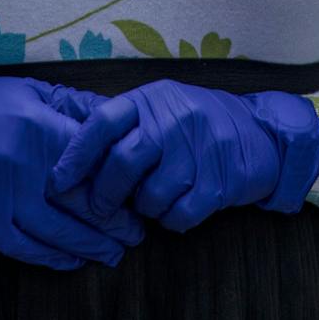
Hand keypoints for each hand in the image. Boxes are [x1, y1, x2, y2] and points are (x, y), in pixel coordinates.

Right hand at [0, 69, 144, 269]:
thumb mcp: (33, 90)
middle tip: (136, 234)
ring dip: (89, 247)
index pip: (91, 164)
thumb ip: (76, 106)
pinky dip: (50, 258)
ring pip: (55, 232)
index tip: (138, 196)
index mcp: (38, 126)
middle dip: (113, 224)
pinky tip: (72, 261)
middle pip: (79, 203)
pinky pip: (22, 247)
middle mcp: (20, 162)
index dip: (119, 185)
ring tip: (113, 254)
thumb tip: (121, 118)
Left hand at [46, 80, 318, 232]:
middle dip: (104, 195)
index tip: (57, 181)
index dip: (74, 155)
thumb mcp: (160, 107)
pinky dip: (171, 219)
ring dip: (144, 208)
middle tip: (100, 208)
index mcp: (152, 99)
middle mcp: (174, 120)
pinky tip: (177, 207)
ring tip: (153, 198)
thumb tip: (69, 149)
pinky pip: (179, 215)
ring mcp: (199, 151)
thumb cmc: (195, 123)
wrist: (261, 132)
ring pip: (149, 196)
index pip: (102, 123)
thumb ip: (123, 124)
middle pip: (122, 163)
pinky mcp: (219, 183)